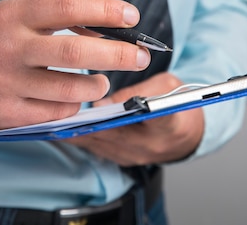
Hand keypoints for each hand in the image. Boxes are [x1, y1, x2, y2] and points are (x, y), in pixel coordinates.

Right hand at [0, 0, 151, 130]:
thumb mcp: (16, 17)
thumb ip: (56, 20)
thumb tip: (110, 31)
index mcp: (13, 15)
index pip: (67, 7)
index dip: (105, 10)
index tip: (132, 16)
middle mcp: (9, 47)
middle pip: (77, 51)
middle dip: (119, 54)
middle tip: (141, 56)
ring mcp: (6, 82)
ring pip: (71, 87)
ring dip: (98, 85)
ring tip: (103, 82)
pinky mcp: (6, 112)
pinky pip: (56, 111)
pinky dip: (74, 103)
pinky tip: (73, 97)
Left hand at [66, 72, 204, 165]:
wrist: (187, 134)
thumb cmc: (177, 105)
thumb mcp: (168, 85)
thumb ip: (140, 90)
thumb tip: (106, 102)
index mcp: (171, 123)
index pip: (159, 116)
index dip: (140, 109)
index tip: (122, 103)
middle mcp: (154, 145)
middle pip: (118, 134)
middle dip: (91, 123)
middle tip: (67, 113)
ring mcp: (138, 157)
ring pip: (104, 145)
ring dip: (81, 133)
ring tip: (58, 121)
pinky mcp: (125, 161)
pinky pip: (100, 150)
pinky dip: (85, 139)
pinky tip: (68, 129)